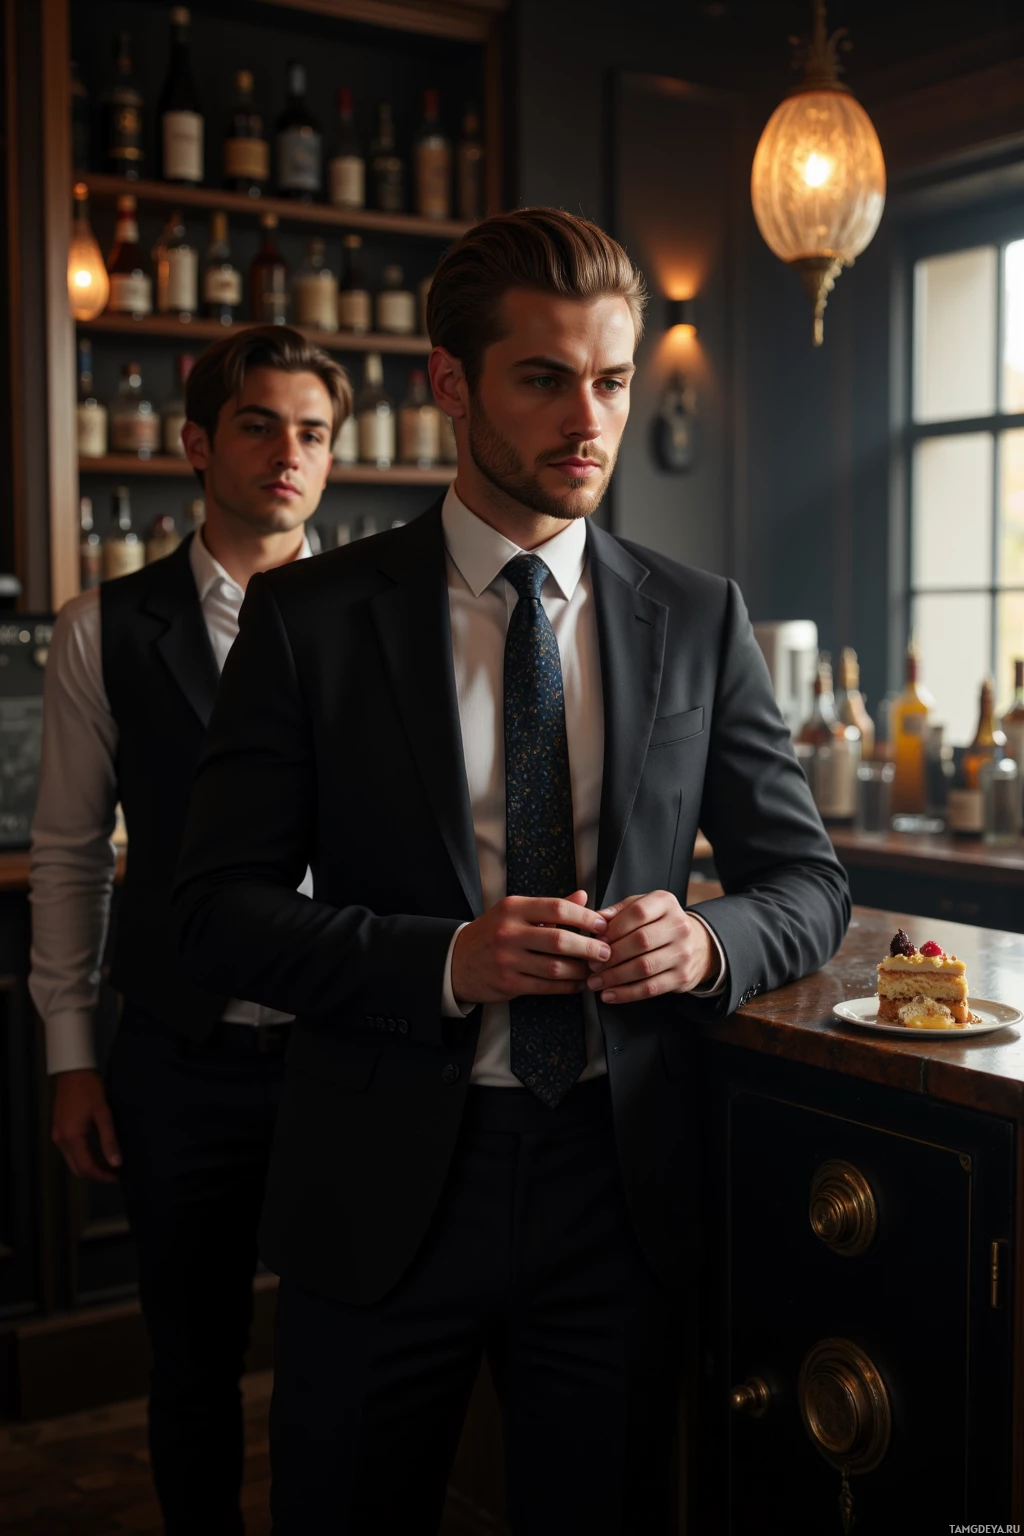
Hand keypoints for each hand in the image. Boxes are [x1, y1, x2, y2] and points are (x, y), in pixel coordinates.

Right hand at [52, 1069, 121, 1182]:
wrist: (72, 1072)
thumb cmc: (89, 1089)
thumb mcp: (104, 1114)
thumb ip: (109, 1140)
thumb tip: (117, 1162)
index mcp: (72, 1137)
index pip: (86, 1168)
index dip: (103, 1176)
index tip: (118, 1176)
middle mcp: (60, 1141)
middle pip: (77, 1170)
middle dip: (96, 1175)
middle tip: (115, 1172)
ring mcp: (57, 1136)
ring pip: (72, 1163)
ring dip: (89, 1167)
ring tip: (109, 1164)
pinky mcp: (58, 1131)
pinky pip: (70, 1153)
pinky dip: (83, 1157)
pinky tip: (97, 1153)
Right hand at [451, 889, 610, 1005]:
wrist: (457, 960)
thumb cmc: (493, 933)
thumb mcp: (516, 912)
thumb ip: (551, 906)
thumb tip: (583, 896)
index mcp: (513, 908)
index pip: (557, 908)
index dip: (584, 917)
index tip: (602, 925)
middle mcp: (508, 932)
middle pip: (559, 940)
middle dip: (589, 947)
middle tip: (606, 951)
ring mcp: (507, 960)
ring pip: (555, 967)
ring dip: (581, 970)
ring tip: (595, 969)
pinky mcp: (508, 983)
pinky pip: (546, 987)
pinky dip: (567, 986)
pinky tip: (578, 983)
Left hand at [585, 890, 713, 1003]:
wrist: (697, 944)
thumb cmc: (660, 924)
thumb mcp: (642, 907)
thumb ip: (619, 911)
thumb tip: (595, 919)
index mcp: (666, 903)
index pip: (638, 912)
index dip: (614, 928)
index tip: (596, 940)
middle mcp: (679, 926)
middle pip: (640, 941)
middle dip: (611, 955)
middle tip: (592, 965)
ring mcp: (682, 952)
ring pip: (644, 967)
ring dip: (615, 977)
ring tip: (596, 981)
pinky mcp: (682, 976)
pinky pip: (650, 988)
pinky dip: (626, 993)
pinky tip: (610, 994)